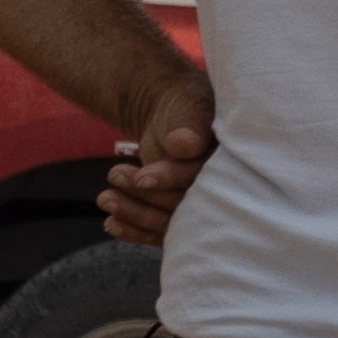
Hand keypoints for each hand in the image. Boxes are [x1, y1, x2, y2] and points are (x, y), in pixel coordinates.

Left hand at [93, 68, 220, 253]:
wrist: (174, 114)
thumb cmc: (185, 106)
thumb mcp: (189, 108)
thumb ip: (190, 126)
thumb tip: (184, 145)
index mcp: (233, 165)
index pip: (203, 180)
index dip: (172, 179)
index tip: (142, 178)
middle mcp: (222, 191)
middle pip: (184, 204)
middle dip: (147, 196)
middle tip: (114, 177)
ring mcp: (201, 207)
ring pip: (169, 221)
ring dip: (135, 212)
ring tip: (104, 198)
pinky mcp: (181, 216)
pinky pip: (160, 230)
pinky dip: (134, 229)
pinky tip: (110, 224)